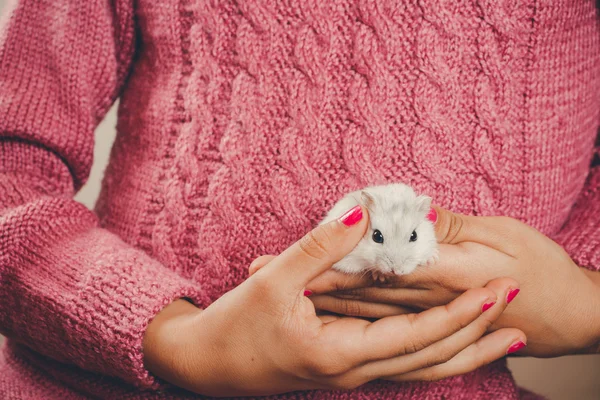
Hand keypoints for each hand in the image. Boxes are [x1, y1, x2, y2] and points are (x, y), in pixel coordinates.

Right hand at [144, 206, 523, 395]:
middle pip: (433, 360)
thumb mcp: (272, 282)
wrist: (204, 366)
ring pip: (424, 369)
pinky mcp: (346, 367)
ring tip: (506, 339)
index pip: (417, 336)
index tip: (496, 289)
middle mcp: (354, 371)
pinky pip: (405, 365)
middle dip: (478, 334)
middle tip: (517, 310)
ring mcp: (353, 374)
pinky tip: (451, 341)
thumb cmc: (234, 327)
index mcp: (340, 353)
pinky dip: (437, 352)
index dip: (460, 313)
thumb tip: (363, 214)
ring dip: (467, 351)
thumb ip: (320, 247)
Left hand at [304, 206, 599, 356]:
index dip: (328, 256)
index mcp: (440, 277)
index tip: (287, 250)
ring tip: (275, 284)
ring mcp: (421, 320)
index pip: (371, 266)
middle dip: (307, 278)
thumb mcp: (504, 236)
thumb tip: (407, 212)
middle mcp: (422, 305)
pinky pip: (376, 323)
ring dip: (318, 295)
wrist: (570, 316)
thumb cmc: (544, 271)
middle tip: (259, 269)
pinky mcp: (423, 327)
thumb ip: (451, 227)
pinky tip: (324, 303)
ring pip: (360, 309)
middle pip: (356, 291)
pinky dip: (347, 311)